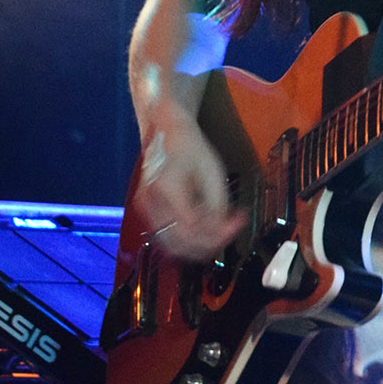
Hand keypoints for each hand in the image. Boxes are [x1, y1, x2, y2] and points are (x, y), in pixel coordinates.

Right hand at [135, 118, 245, 261]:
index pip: (191, 224)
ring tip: (219, 234)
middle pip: (180, 240)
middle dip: (210, 242)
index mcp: (168, 186)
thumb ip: (218, 205)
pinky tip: (203, 233)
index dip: (216, 231)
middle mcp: (151, 201)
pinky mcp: (148, 214)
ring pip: (172, 246)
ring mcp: (146, 210)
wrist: (167, 136)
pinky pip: (167, 239)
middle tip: (231, 231)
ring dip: (198, 247)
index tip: (236, 225)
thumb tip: (225, 230)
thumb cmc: (190, 148)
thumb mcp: (213, 173)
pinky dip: (187, 242)